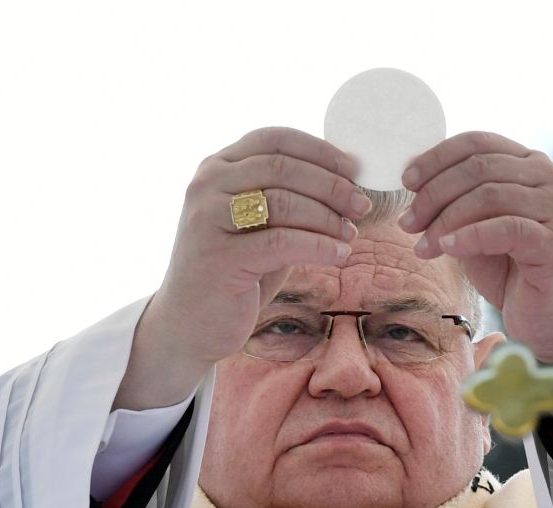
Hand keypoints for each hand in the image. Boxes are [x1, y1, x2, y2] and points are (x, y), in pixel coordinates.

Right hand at [116, 128, 366, 409]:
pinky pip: (280, 242)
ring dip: (327, 217)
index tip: (355, 170)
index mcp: (217, 167)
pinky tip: (339, 255)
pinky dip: (318, 246)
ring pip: (283, 201)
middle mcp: (207, 185)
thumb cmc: (234, 274)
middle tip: (362, 206)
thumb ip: (286, 200)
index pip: (274, 139)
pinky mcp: (219, 256)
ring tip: (351, 235)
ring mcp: (208, 218)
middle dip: (331, 185)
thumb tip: (346, 184)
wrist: (189, 323)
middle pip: (282, 167)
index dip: (320, 151)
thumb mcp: (260, 227)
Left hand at [400, 133, 552, 363]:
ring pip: (489, 196)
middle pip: (479, 168)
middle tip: (408, 223)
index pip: (477, 143)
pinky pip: (505, 228)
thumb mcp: (477, 226)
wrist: (549, 317)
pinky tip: (447, 248)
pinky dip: (470, 236)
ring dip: (446, 220)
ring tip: (422, 246)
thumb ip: (456, 201)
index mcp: (529, 164)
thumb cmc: (513, 271)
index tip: (406, 182)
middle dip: (434, 194)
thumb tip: (413, 181)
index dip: (436, 159)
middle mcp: (548, 178)